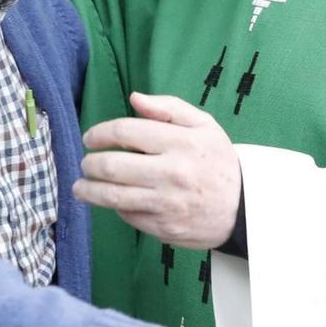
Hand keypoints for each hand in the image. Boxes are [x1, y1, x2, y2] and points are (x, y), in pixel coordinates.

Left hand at [76, 92, 239, 248]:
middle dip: (89, 164)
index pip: (125, 132)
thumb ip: (169, 108)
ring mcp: (166, 203)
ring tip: (81, 187)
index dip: (99, 133)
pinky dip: (116, 208)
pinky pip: (128, 216)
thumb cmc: (219, 161)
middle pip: (112, 166)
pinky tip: (114, 201)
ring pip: (112, 196)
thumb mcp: (204, 125)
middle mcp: (171, 173)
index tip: (90, 138)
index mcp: (180, 142)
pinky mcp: (164, 228)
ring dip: (88, 190)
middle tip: (85, 164)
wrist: (244, 208)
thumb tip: (134, 98)